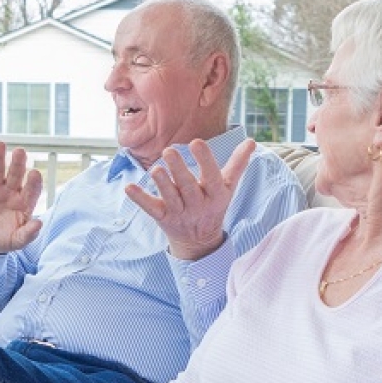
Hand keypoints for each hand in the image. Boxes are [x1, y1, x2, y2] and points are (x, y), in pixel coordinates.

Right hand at [0, 142, 43, 259]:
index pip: (32, 189)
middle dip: (18, 163)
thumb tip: (39, 223)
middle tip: (20, 152)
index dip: (34, 182)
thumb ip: (28, 234)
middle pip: (16, 174)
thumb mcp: (17, 241)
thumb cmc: (4, 239)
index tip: (34, 174)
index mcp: (25, 202)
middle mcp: (12, 191)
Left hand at [125, 139, 254, 261]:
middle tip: (168, 151)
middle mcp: (198, 204)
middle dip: (179, 170)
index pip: (211, 176)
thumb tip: (252, 141)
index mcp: (215, 194)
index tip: (196, 142)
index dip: (205, 160)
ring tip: (156, 169)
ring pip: (170, 197)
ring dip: (162, 183)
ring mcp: (180, 213)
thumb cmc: (213, 204)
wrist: (200, 241)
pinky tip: (129, 188)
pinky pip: (151, 208)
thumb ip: (238, 164)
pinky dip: (140, 199)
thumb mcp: (228, 187)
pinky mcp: (163, 218)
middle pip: (188, 187)